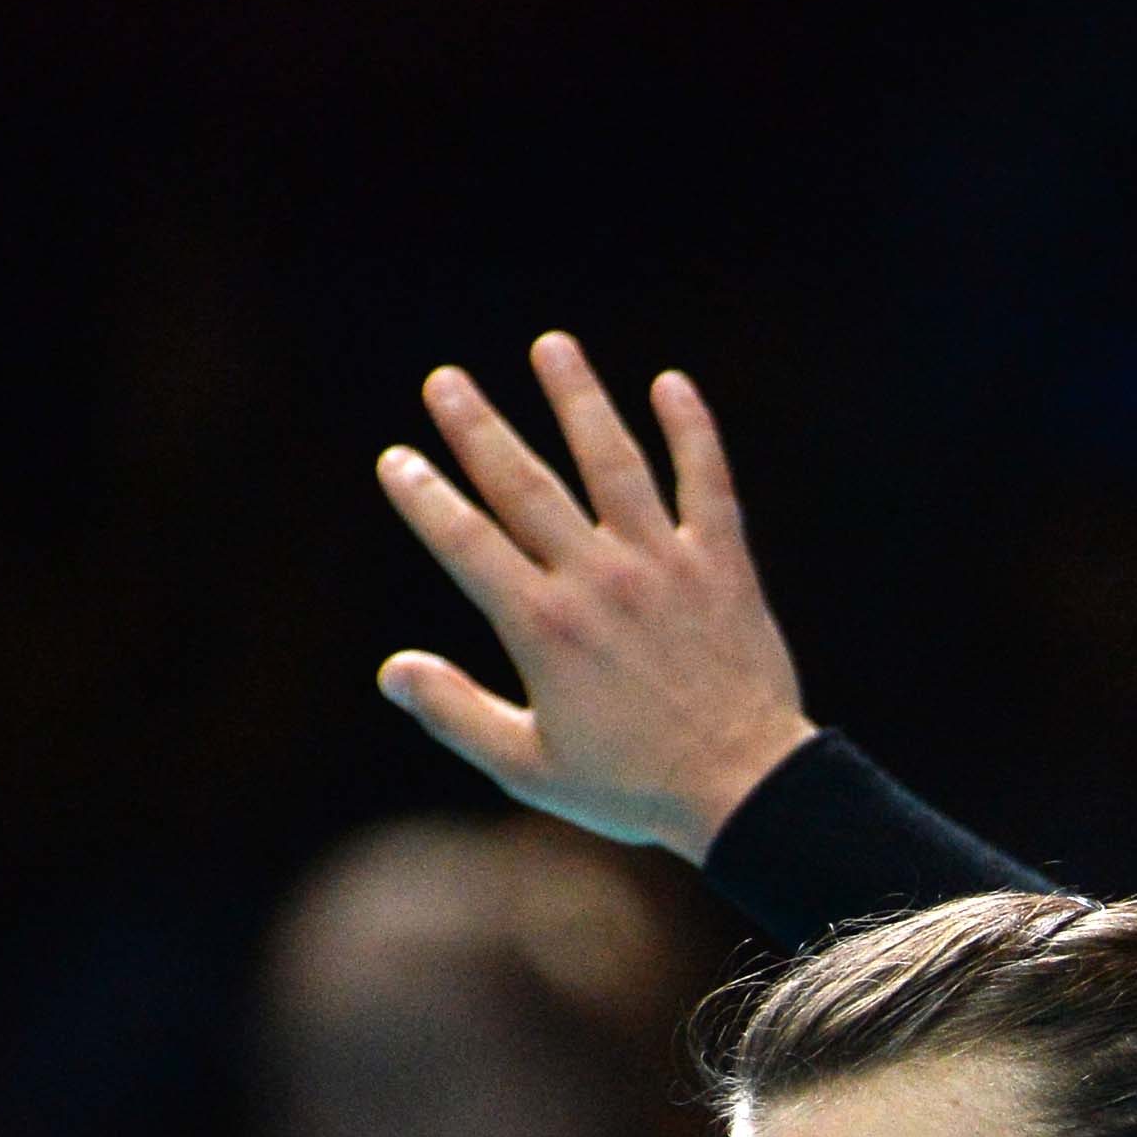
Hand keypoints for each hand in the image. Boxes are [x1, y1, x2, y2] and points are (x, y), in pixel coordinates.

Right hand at [374, 333, 814, 858]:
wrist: (745, 790)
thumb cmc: (634, 787)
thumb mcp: (529, 767)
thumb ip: (456, 713)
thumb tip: (392, 670)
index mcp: (543, 626)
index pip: (466, 544)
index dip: (425, 498)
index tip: (397, 460)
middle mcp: (598, 580)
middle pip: (527, 485)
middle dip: (480, 428)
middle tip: (446, 381)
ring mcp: (662, 565)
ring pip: (614, 462)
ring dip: (578, 399)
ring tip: (552, 346)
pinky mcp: (721, 565)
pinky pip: (706, 483)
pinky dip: (692, 432)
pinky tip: (672, 384)